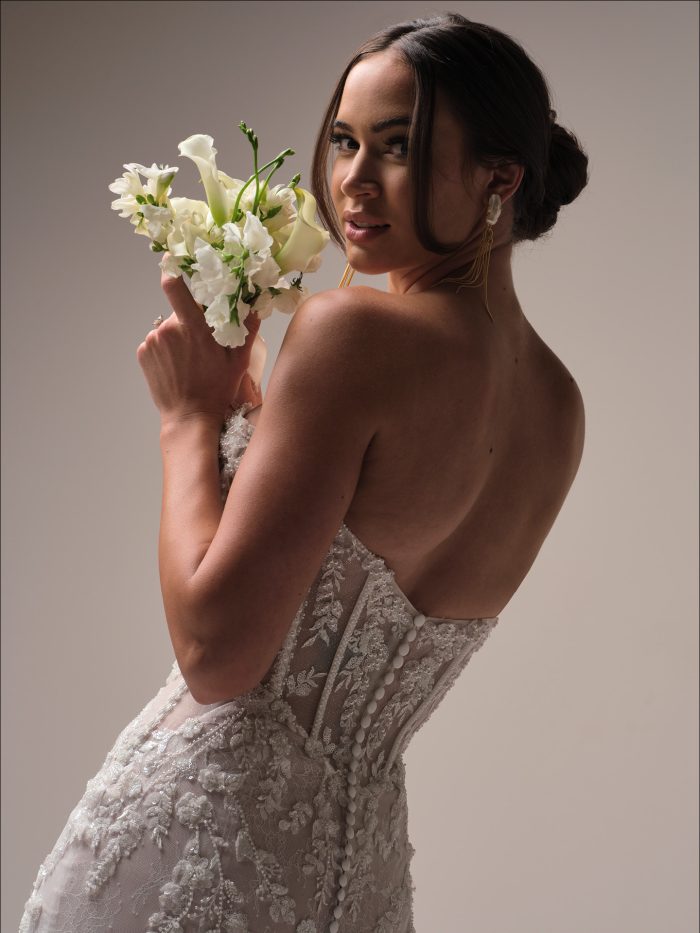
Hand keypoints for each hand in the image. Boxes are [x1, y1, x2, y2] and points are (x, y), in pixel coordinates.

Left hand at [136, 265, 260, 426]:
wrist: (189, 417)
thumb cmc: (217, 389)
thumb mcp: (239, 361)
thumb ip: (246, 330)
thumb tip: (255, 306)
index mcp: (192, 328)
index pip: (175, 287)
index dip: (173, 270)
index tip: (173, 259)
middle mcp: (168, 330)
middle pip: (179, 311)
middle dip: (190, 320)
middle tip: (202, 343)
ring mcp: (152, 342)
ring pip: (168, 328)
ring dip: (178, 336)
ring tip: (190, 360)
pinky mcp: (142, 353)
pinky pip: (157, 342)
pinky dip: (166, 349)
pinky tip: (177, 366)